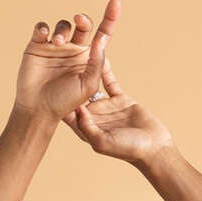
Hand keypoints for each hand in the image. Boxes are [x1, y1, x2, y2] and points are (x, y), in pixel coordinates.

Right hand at [14, 0, 120, 123]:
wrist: (38, 110)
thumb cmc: (65, 102)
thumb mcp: (88, 85)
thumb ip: (97, 62)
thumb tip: (101, 38)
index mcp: (87, 59)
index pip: (102, 35)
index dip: (110, 18)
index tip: (116, 3)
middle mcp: (73, 50)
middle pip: (82, 25)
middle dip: (83, 19)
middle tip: (79, 21)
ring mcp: (55, 48)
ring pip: (62, 26)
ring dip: (62, 30)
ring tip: (58, 43)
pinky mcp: (37, 46)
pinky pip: (41, 28)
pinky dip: (43, 27)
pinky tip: (45, 35)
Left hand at [60, 49, 174, 164]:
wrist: (153, 147)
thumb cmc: (128, 150)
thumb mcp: (103, 142)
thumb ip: (88, 128)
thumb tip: (77, 110)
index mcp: (86, 128)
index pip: (68, 110)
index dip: (58, 96)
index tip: (48, 80)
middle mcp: (94, 115)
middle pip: (77, 93)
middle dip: (68, 76)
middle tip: (58, 58)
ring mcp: (106, 106)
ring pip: (93, 82)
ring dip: (86, 68)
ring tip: (77, 50)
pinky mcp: (120, 99)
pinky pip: (109, 79)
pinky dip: (104, 66)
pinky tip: (98, 50)